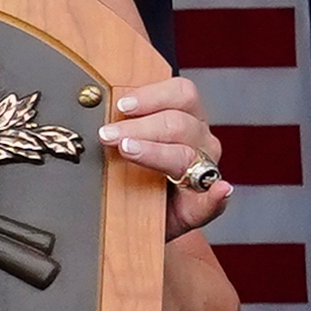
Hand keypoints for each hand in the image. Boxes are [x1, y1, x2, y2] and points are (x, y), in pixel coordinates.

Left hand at [96, 74, 231, 239]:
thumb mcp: (124, 139)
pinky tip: (219, 191)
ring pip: (186, 154)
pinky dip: (216, 196)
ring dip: (155, 152)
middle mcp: (199, 142)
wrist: (137, 216)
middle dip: (138, 127)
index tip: (121, 105)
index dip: (151, 96)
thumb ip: (119, 121)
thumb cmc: (129, 171)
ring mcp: (204, 172)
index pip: (181, 93)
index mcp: (186, 118)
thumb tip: (91, 101)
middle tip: (107, 135)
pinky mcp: (203, 206)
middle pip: (178, 123)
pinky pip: (213, 201)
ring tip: (128, 151)